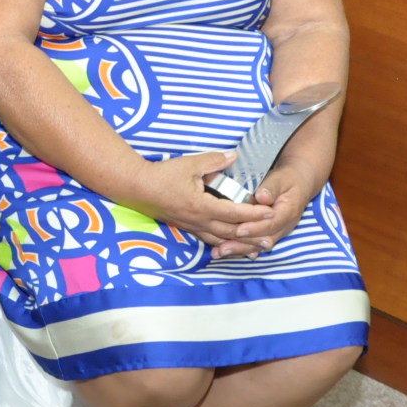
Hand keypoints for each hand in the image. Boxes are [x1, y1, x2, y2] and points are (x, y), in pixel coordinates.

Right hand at [131, 150, 271, 247]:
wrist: (137, 188)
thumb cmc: (162, 175)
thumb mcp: (190, 164)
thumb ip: (214, 160)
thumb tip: (234, 156)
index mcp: (202, 205)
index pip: (234, 212)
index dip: (254, 214)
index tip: (269, 213)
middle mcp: (199, 220)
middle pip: (231, 232)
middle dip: (252, 237)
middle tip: (270, 241)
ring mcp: (192, 226)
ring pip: (220, 240)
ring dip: (239, 245)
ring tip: (253, 251)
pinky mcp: (185, 227)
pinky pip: (208, 239)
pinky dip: (222, 244)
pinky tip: (228, 246)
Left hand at [212, 164, 317, 260]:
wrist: (298, 184)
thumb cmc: (287, 179)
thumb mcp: (281, 179)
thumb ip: (271, 188)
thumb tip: (261, 197)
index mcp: (288, 212)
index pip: (271, 224)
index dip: (255, 228)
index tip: (238, 230)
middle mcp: (283, 226)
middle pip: (263, 240)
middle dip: (242, 245)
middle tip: (222, 248)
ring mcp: (277, 232)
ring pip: (258, 246)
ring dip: (239, 250)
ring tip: (219, 253)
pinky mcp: (270, 234)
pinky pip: (255, 245)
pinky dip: (240, 249)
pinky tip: (224, 252)